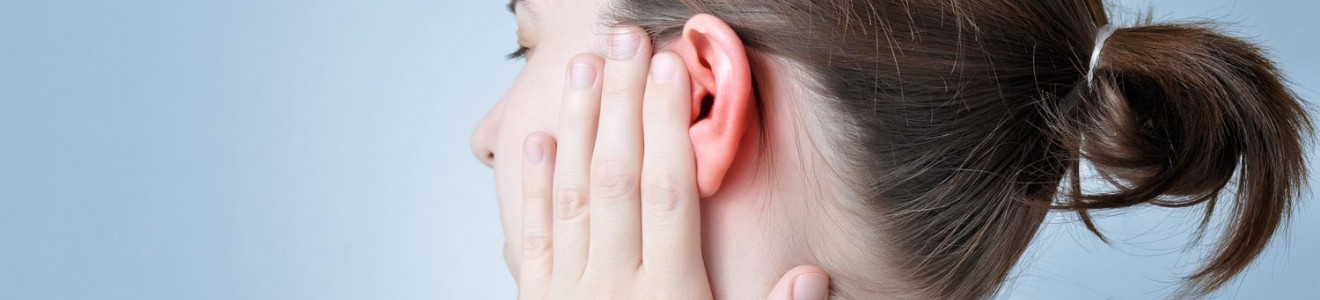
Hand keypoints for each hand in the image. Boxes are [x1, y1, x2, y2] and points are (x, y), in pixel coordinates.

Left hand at [516, 26, 829, 299]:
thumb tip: (812, 276)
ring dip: (576, 125)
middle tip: (625, 40)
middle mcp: (611, 287)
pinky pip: (530, 235)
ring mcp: (567, 295)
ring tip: (582, 68)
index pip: (667, 192)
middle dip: (621, 102)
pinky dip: (533, 184)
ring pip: (571, 193)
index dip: (668, 126)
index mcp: (668, 298)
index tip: (672, 70)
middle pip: (616, 176)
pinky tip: (538, 139)